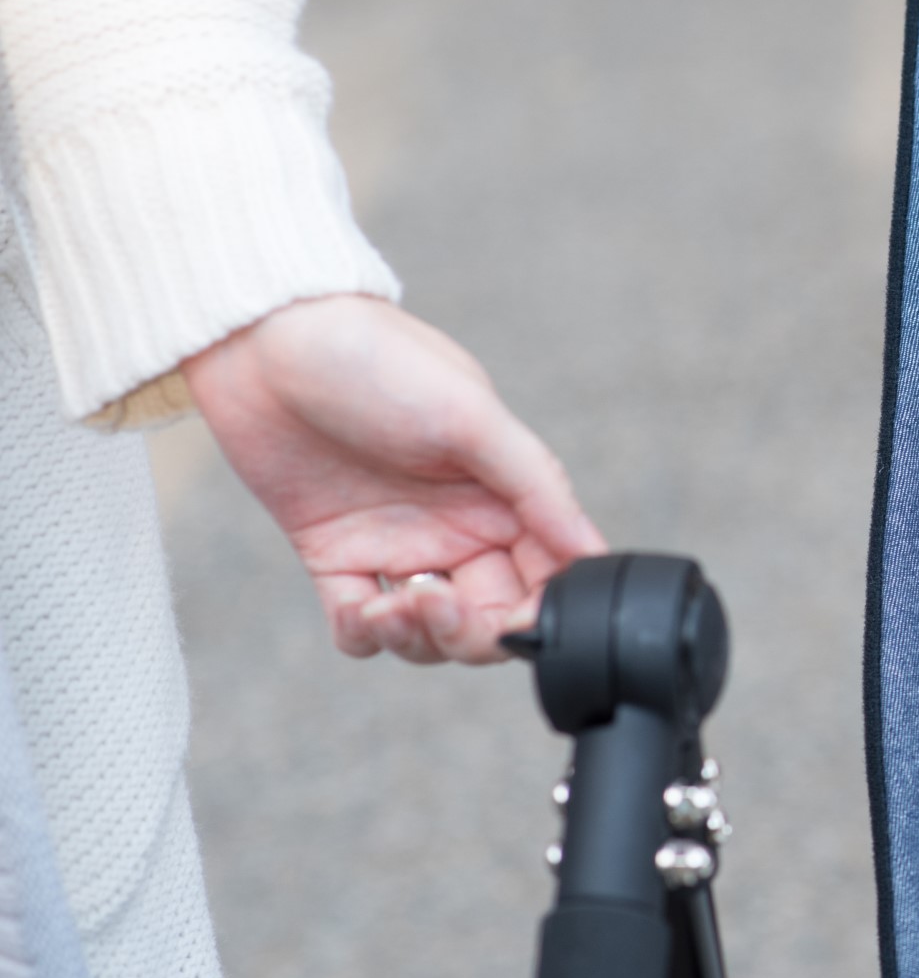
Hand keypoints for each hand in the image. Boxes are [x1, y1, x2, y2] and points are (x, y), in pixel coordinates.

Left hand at [181, 295, 605, 664]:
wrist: (267, 339)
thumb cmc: (378, 361)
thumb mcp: (470, 417)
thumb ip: (537, 487)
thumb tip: (593, 553)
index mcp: (503, 495)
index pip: (545, 575)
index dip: (539, 610)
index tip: (517, 618)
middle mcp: (457, 526)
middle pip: (488, 617)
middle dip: (471, 632)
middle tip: (437, 608)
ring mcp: (395, 544)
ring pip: (427, 632)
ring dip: (417, 638)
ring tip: (391, 604)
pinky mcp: (334, 554)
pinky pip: (357, 624)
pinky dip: (364, 634)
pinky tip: (360, 607)